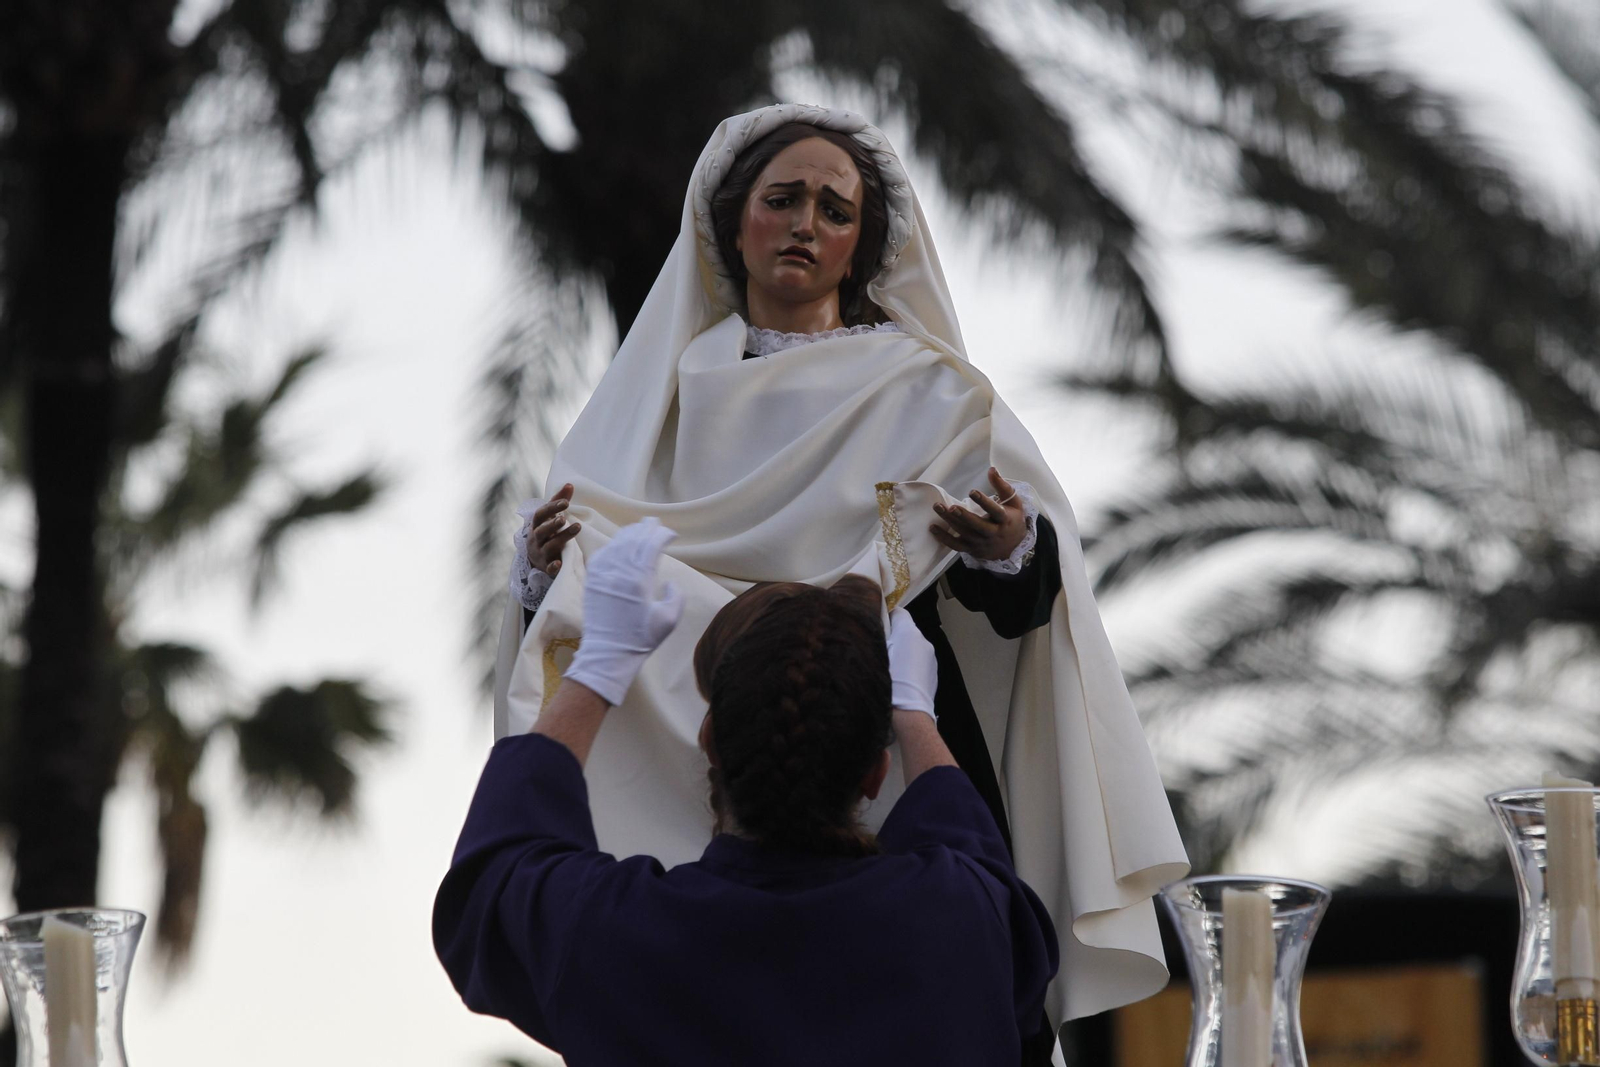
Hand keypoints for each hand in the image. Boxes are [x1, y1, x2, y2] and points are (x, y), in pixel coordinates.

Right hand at [526, 483, 579, 577]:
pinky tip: (560, 563)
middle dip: (553, 525)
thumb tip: (570, 484)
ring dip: (562, 538)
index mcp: (536, 525)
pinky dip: (553, 566)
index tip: (566, 502)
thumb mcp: (550, 517)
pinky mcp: (546, 567)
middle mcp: (536, 538)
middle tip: (564, 519)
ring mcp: (540, 553)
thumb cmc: (546, 533)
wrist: (536, 558)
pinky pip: (549, 568)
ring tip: (577, 527)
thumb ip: (559, 501)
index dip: (552, 507)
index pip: (541, 514)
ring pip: (549, 546)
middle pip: (542, 531)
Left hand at [563, 518, 684, 705]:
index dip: (662, 536)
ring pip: (617, 545)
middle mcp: (620, 573)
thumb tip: (668, 581)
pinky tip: (618, 544)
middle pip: (634, 540)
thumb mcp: (669, 620)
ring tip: (639, 529)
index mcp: (640, 581)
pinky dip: (611, 546)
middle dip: (646, 528)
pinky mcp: (592, 581)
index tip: (671, 534)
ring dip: (629, 534)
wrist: (608, 653)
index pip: (651, 546)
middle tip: (654, 522)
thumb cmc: (641, 639)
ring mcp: (603, 576)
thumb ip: (676, 596)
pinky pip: (601, 555)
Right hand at [886, 607, 936, 718]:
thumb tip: (875, 627)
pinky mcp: (934, 674)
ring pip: (912, 648)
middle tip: (876, 650)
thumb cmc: (888, 683)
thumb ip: (876, 636)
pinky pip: (918, 663)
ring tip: (888, 669)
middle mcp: (924, 641)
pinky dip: (909, 667)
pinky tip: (899, 681)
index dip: (885, 617)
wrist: (909, 716)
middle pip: (905, 631)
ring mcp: (931, 659)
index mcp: (909, 633)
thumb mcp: (875, 655)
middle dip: (892, 637)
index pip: (898, 612)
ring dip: (901, 653)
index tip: (873, 626)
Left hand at [930, 467, 1025, 561]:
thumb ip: (1002, 486)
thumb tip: (991, 469)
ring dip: (950, 521)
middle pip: (978, 525)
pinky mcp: (972, 549)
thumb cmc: (1011, 519)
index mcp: (1005, 520)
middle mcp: (993, 533)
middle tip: (951, 507)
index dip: (984, 502)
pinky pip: (956, 546)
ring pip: (965, 533)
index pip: (995, 511)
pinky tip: (933, 527)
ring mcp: (982, 543)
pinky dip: (944, 538)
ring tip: (938, 507)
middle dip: (964, 516)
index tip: (972, 491)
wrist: (1013, 547)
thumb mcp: (1013, 502)